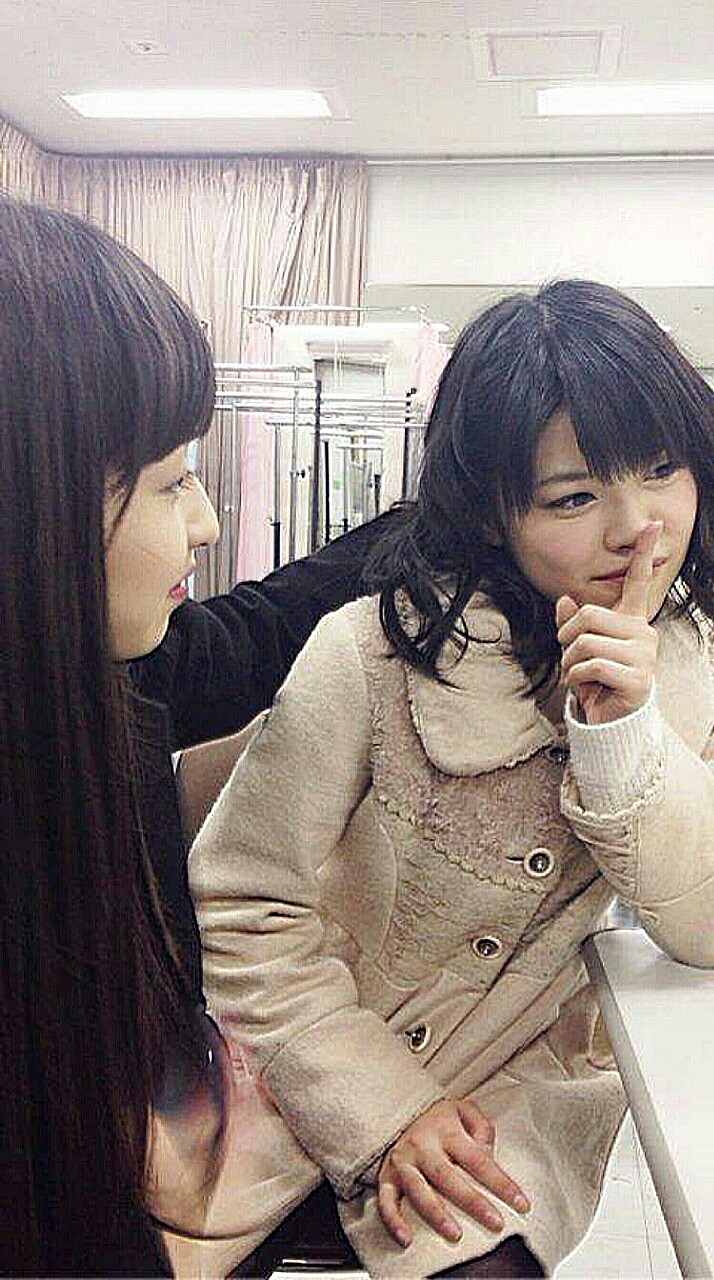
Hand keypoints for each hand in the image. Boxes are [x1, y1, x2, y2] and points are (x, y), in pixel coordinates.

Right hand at [377, 1099, 529, 1247]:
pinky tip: (407, 1238)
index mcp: (445, 1130)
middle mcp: (422, 1145)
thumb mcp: (464, 1111)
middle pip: (447, 1176)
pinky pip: (386, 1200)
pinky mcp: (387, 1176)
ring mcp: (402, 1161)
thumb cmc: (440, 1120)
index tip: (522, 1204)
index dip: (501, 1182)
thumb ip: (481, 1127)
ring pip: (418, 1189)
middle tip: (495, 1222)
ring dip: (436, 1214)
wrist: (402, 1113)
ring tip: (455, 1234)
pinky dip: (393, 1220)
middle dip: (472, 1201)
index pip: (477, 1159)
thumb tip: (489, 1153)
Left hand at [557, 522, 660, 724]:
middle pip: (588, 615)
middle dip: (566, 638)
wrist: (611, 721)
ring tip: (578, 676)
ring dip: (569, 663)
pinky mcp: (638, 678)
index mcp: (631, 621)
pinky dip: (576, 678)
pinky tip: (586, 687)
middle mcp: (642, 633)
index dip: (644, 553)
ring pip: (586, 642)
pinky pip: (591, 666)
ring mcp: (644, 655)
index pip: (639, 582)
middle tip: (569, 658)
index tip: (652, 526)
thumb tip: (565, 601)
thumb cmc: (597, 682)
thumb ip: (573, 624)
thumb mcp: (579, 649)